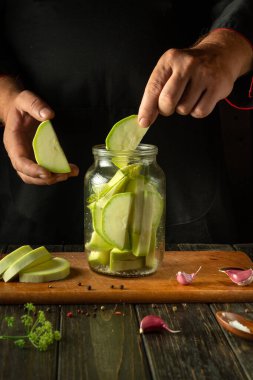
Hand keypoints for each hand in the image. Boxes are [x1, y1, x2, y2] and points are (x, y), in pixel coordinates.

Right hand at [3, 90, 78, 184]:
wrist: (17, 110)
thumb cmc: (20, 106)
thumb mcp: (25, 99)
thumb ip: (35, 105)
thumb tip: (48, 115)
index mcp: (13, 142)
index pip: (20, 162)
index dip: (32, 170)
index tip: (47, 172)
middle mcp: (18, 153)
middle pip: (28, 175)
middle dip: (45, 179)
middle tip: (63, 175)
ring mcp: (27, 158)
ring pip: (36, 177)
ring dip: (53, 178)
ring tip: (69, 173)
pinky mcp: (36, 158)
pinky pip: (44, 170)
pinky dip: (56, 173)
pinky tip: (69, 170)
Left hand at [138, 29, 252, 126]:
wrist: (220, 54)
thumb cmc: (189, 68)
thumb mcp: (170, 70)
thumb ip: (156, 92)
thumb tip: (145, 119)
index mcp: (170, 59)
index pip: (154, 88)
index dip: (147, 108)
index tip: (143, 122)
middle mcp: (187, 64)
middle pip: (168, 100)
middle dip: (166, 110)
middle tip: (170, 106)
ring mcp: (204, 74)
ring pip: (184, 109)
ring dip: (183, 109)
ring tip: (190, 96)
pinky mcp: (218, 86)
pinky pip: (200, 112)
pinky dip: (197, 111)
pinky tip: (200, 99)